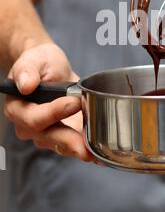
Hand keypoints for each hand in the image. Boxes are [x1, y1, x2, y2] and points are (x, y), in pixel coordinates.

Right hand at [4, 43, 94, 161]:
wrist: (51, 69)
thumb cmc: (41, 63)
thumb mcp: (34, 59)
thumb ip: (27, 70)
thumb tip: (25, 85)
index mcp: (18, 108)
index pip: (34, 118)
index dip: (53, 112)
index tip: (73, 102)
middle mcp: (29, 126)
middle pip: (49, 137)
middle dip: (69, 141)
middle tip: (86, 145)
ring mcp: (47, 134)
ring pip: (62, 145)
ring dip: (80, 148)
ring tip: (96, 152)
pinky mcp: (64, 136)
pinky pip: (74, 146)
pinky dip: (87, 148)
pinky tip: (100, 152)